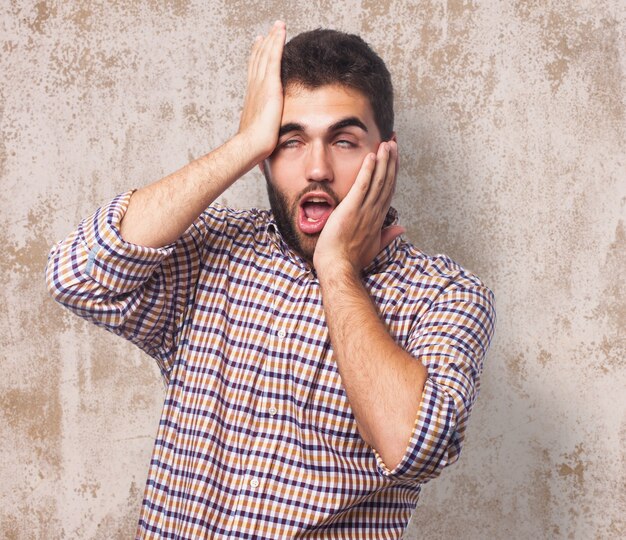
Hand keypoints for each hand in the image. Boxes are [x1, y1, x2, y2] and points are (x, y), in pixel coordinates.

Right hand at [238, 21, 285, 161]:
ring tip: (278, 26)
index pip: (255, 73)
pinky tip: (280, 32)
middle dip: (264, 44)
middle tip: (269, 31)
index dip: (257, 58)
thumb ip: (264, 128)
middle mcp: (254, 87)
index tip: (259, 45)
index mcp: (253, 97)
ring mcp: (261, 85)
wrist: (250, 146)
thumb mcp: (260, 132)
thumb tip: (266, 136)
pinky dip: (276, 42)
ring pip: (266, 55)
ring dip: (272, 38)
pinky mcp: (270, 85)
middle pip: (259, 60)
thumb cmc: (254, 146)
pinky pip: (273, 58)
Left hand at [313, 141, 404, 274]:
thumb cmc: (352, 261)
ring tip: (387, 143)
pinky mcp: (351, 209)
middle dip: (391, 161)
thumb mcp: (374, 248)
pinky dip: (368, 171)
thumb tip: (402, 228)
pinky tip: (371, 156)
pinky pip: (362, 186)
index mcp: (378, 220)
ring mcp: (364, 211)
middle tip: (394, 142)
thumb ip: (388, 235)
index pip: (388, 191)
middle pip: (387, 182)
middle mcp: (374, 212)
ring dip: (383, 161)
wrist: (338, 268)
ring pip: (378, 181)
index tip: (395, 158)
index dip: (393, 173)